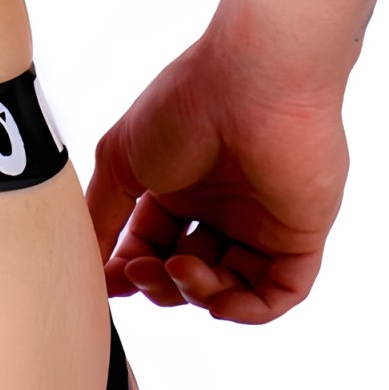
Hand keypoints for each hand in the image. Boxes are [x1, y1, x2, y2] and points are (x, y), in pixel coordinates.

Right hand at [86, 36, 349, 322]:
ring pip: (229, 289)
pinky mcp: (300, 234)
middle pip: (185, 274)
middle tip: (145, 269)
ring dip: (196, 294)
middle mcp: (222, 208)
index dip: (130, 270)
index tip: (109, 280)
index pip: (151, 247)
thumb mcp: (120, 162)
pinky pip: (280, 293)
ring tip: (179, 268)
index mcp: (181, 188)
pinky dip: (246, 310)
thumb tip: (88, 265)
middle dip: (158, 284)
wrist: (253, 78)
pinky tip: (218, 298)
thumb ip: (101, 216)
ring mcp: (263, 223)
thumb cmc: (186, 104)